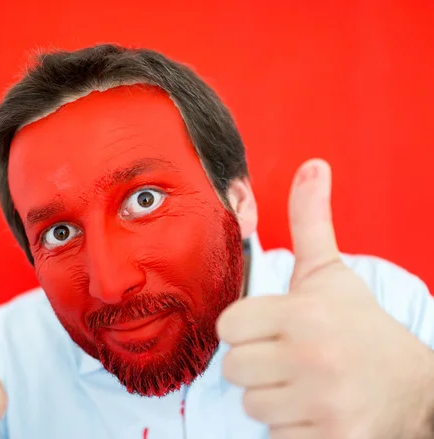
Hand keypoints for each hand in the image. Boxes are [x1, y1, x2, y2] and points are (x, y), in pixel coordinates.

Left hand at [217, 159, 433, 438]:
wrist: (412, 386)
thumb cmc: (359, 325)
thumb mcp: (330, 272)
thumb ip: (311, 220)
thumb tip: (312, 165)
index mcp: (303, 313)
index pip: (228, 326)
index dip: (245, 327)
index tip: (268, 327)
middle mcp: (311, 357)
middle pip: (234, 368)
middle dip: (255, 363)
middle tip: (287, 356)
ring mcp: (322, 402)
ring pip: (252, 404)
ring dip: (271, 395)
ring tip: (303, 380)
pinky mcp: (331, 438)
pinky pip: (275, 434)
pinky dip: (290, 425)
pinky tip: (314, 406)